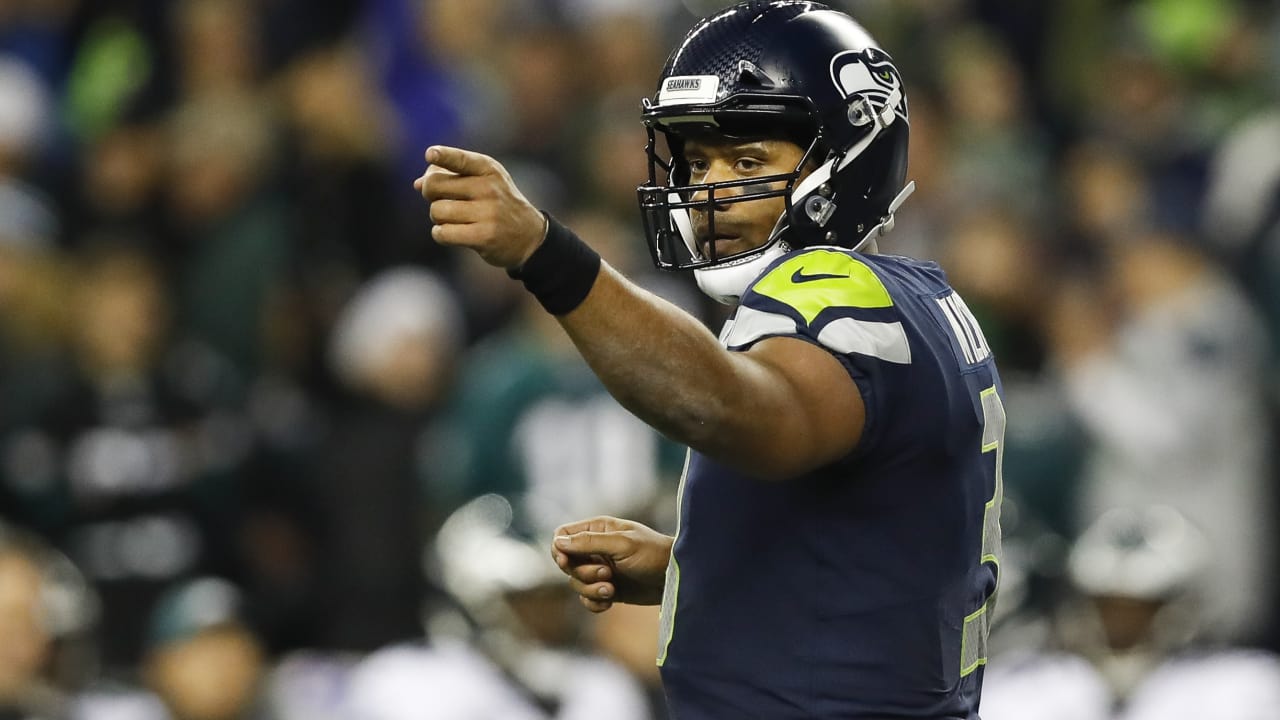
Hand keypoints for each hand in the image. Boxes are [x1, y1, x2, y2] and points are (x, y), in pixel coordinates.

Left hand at [413, 145, 546, 268]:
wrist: (529, 236)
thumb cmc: (496, 204)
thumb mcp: (482, 182)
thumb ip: (451, 176)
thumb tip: (417, 184)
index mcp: (488, 169)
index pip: (461, 159)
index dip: (443, 156)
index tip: (430, 154)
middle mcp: (489, 188)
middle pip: (435, 185)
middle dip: (430, 193)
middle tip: (439, 199)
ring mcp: (488, 213)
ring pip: (437, 211)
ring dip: (437, 217)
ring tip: (452, 219)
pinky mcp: (484, 236)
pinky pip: (443, 233)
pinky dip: (440, 234)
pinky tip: (451, 233)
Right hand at [551, 516, 672, 612]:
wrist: (674, 577)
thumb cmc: (653, 553)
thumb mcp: (621, 544)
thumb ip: (589, 542)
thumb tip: (558, 542)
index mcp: (597, 530)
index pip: (562, 535)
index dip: (559, 549)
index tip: (566, 560)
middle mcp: (595, 549)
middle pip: (566, 563)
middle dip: (582, 573)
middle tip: (606, 574)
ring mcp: (600, 570)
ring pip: (576, 583)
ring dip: (591, 590)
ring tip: (612, 590)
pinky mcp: (607, 590)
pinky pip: (587, 599)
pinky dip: (595, 602)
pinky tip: (611, 602)